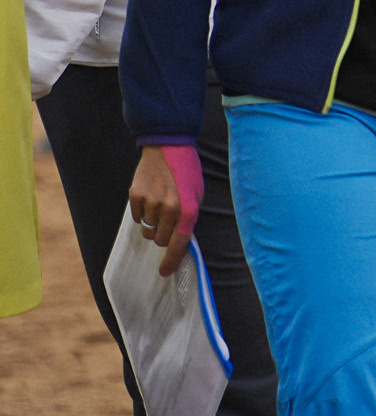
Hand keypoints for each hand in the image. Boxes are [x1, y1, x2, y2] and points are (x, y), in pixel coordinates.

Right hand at [128, 146, 194, 277]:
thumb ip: (189, 217)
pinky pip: (136, 217)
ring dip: (153, 222)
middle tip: (167, 220)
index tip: (165, 272)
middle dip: (163, 235)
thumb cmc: (186, 171)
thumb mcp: (196, 194)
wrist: (168, 145)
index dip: (171, 260)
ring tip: (160, 202)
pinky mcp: (136, 196)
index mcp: (188, 209)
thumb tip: (180, 240)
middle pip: (160, 240)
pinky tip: (150, 196)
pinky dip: (142, 212)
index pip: (179, 243)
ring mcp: (151, 202)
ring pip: (148, 229)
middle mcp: (169, 208)